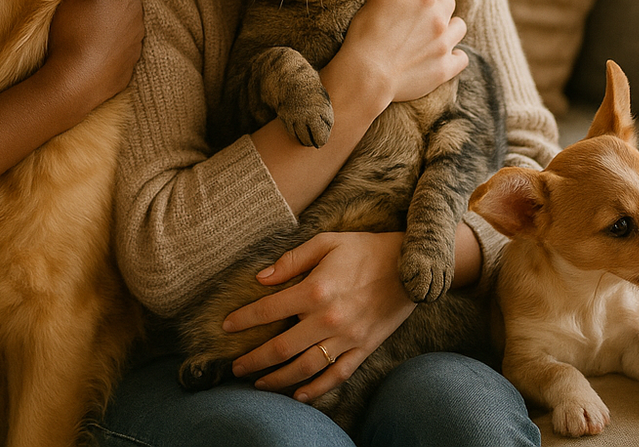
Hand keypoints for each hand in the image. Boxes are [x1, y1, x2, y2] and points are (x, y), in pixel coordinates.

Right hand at [44, 0, 143, 110]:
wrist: (76, 81)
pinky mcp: (128, 69)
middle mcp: (138, 21)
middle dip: (109, 6)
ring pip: (124, 31)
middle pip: (124, 6)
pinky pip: (119, 55)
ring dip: (110, 31)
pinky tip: (92, 56)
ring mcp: (135, 47)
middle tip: (85, 13)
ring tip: (86, 37)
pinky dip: (108, 54)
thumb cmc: (74, 32)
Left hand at [223, 231, 414, 401]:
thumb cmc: (365, 249)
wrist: (412, 265)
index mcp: (315, 290)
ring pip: (305, 368)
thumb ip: (291, 260)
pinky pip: (337, 376)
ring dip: (278, 380)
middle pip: (281, 348)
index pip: (268, 310)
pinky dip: (316, 389)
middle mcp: (328, 319)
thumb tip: (261, 278)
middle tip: (235, 367)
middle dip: (253, 360)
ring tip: (259, 384)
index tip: (226, 326)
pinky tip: (299, 395)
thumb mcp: (326, 242)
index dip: (243, 320)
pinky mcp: (364, 348)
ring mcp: (347, 338)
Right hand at [336, 0, 467, 106]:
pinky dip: (453, 55)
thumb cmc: (366, 31)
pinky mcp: (444, 67)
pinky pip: (461, 58)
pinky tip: (439, 55)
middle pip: (448, 0)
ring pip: (459, 26)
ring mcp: (444, 43)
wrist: (367, 72)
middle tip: (415, 16)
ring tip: (429, 35)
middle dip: (435, 4)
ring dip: (447, 27)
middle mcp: (439, 16)